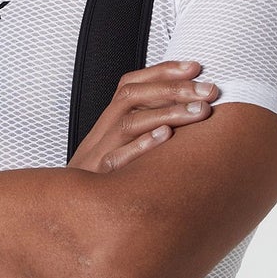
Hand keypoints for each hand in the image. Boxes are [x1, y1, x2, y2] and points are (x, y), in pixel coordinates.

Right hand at [68, 60, 219, 172]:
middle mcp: (104, 131)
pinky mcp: (99, 178)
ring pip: (129, 124)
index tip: (196, 68)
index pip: (132, 84)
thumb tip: (188, 111)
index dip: (163, 71)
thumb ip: (147, 127)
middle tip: (208, 91)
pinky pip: (117, 159)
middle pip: (132, 97)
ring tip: (199, 112)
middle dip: (174, 89)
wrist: (67, 210)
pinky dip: (141, 146)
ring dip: (167, 113)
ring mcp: (99, 154)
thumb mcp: (122, 147)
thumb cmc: (103, 177)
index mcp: (110, 121)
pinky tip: (165, 137)